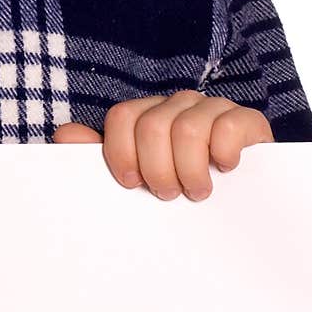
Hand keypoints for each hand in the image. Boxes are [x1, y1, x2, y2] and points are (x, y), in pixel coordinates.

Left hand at [52, 90, 273, 200]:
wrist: (244, 207)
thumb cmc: (181, 188)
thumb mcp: (141, 177)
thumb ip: (102, 156)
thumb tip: (63, 135)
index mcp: (148, 114)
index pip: (122, 117)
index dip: (121, 153)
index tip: (132, 184)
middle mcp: (177, 104)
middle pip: (152, 126)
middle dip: (157, 170)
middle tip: (169, 195)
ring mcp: (212, 108)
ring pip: (186, 128)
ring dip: (190, 171)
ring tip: (197, 192)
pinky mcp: (247, 119)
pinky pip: (227, 125)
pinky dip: (223, 154)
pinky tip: (226, 169)